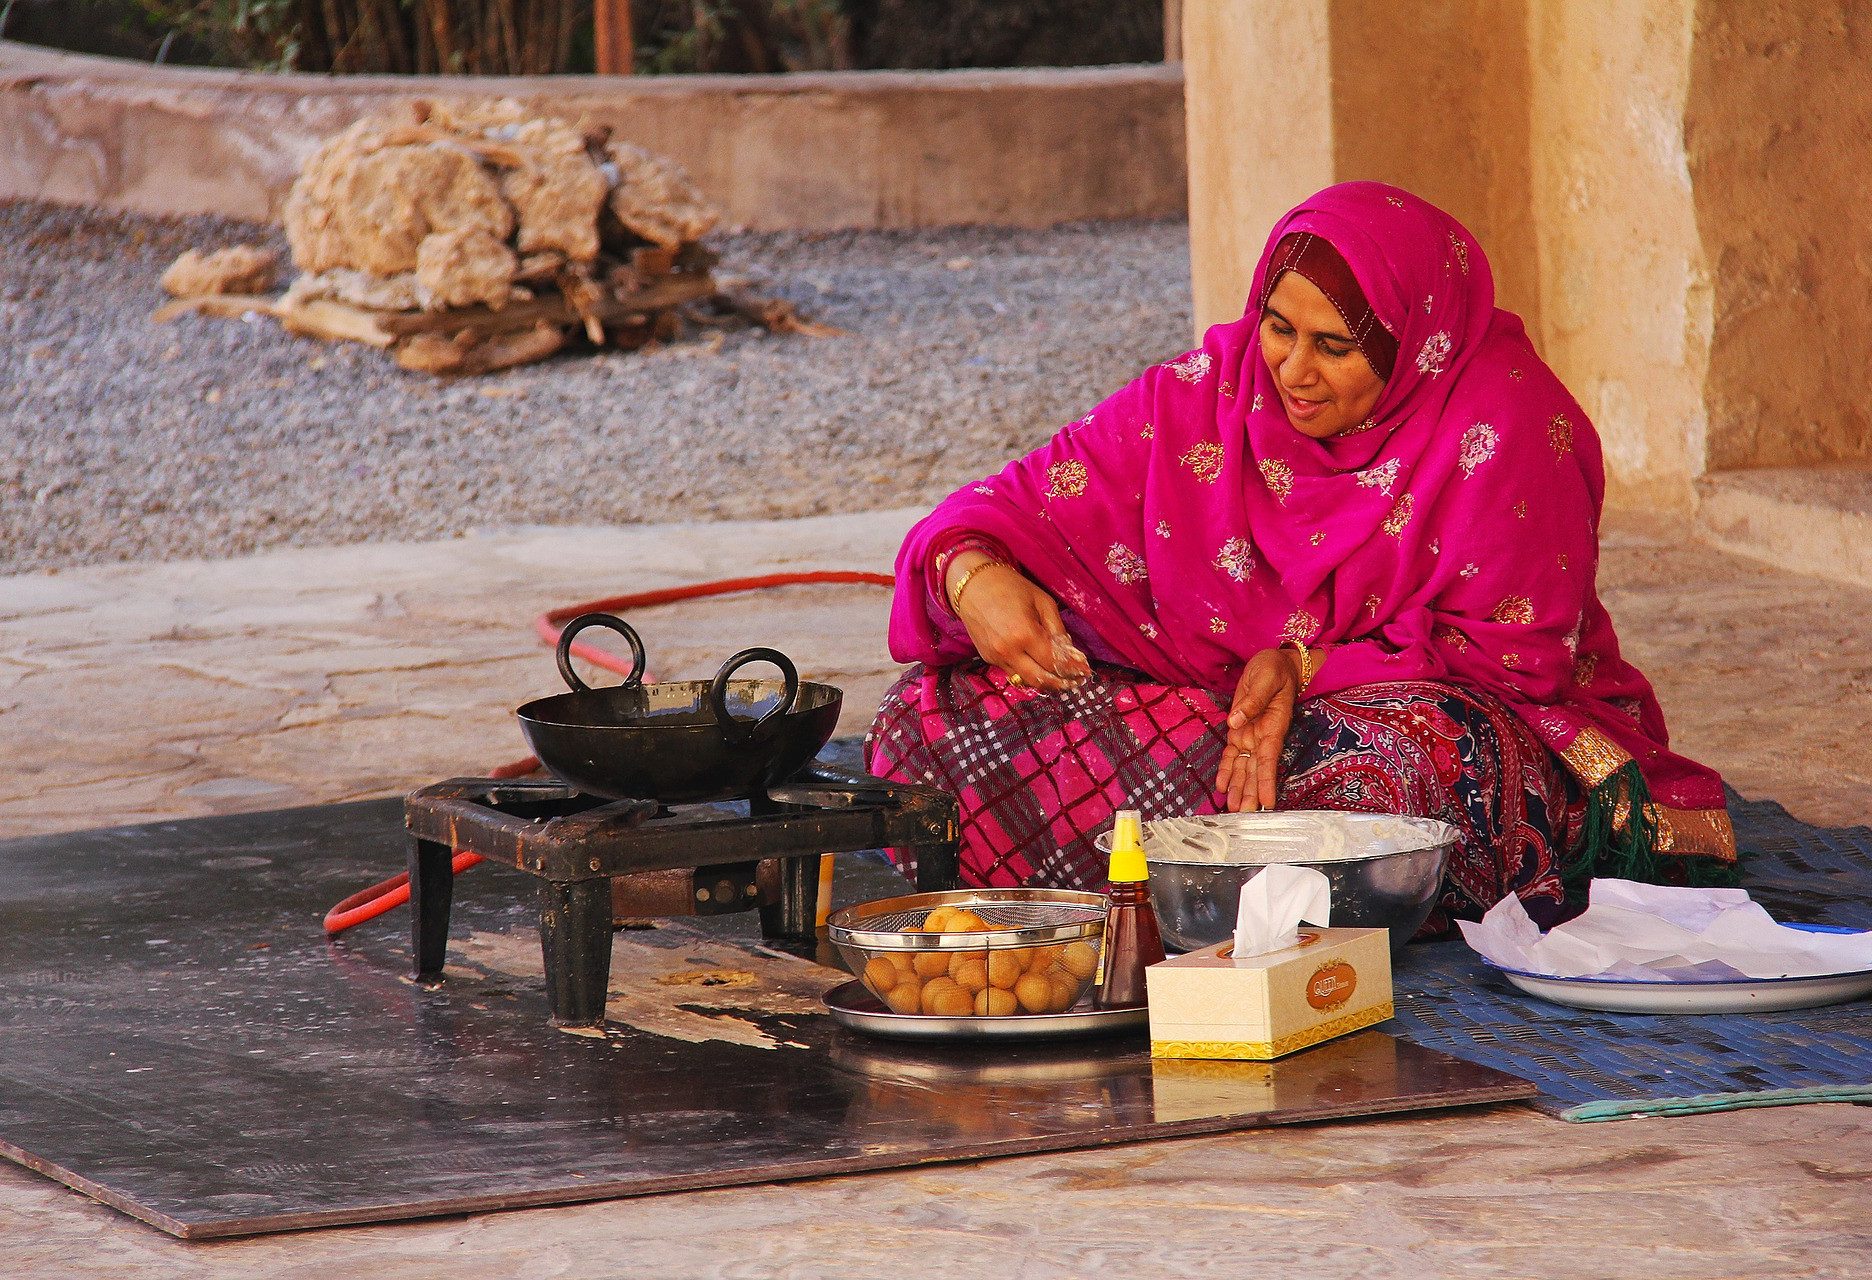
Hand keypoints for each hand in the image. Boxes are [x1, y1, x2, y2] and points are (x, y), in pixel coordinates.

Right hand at [946, 552, 1091, 692]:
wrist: (972, 585)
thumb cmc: (1010, 587)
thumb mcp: (1042, 601)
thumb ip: (1057, 629)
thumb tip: (1071, 653)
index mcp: (1024, 633)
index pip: (1053, 662)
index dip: (1072, 669)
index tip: (1085, 672)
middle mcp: (1008, 651)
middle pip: (1040, 679)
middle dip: (1061, 684)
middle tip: (1075, 682)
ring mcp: (996, 657)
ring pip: (1026, 681)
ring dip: (1045, 683)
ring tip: (1061, 679)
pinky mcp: (988, 659)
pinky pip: (1012, 673)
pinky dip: (1028, 673)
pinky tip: (1038, 668)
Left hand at [1215, 648, 1304, 812]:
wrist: (1275, 662)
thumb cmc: (1274, 669)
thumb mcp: (1265, 678)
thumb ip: (1252, 700)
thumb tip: (1235, 722)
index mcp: (1274, 726)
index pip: (1269, 758)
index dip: (1267, 781)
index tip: (1267, 801)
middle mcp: (1263, 736)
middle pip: (1256, 769)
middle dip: (1250, 793)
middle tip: (1243, 815)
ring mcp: (1251, 735)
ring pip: (1244, 767)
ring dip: (1239, 788)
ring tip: (1232, 809)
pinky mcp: (1240, 730)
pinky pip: (1233, 755)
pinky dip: (1227, 771)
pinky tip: (1221, 788)